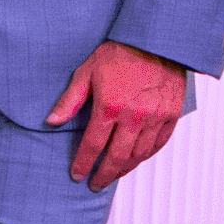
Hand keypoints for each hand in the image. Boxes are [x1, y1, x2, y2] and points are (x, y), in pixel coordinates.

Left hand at [45, 39, 187, 188]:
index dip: (84, 164)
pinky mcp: (171, 115)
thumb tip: (52, 121)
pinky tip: (137, 159)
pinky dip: (146, 156)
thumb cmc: (120, 52)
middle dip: (103, 175)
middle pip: (117, 158)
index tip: (77, 175)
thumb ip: (70, 100)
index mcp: (110, 107)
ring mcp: (155, 118)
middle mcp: (134, 117)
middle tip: (95, 184)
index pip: (93, 146)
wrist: (156, 39)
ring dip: (125, 169)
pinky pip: (159, 144)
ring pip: (139, 155)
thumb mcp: (87, 72)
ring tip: (114, 174)